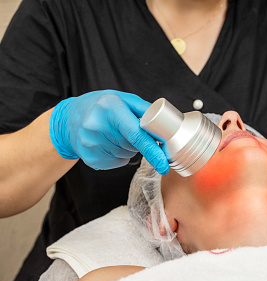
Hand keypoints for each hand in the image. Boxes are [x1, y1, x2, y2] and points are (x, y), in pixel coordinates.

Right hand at [49, 90, 168, 173]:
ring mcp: (91, 144)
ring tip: (112, 134)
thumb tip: (166, 127)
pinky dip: (118, 155)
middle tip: (124, 128)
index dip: (153, 151)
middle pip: (134, 146)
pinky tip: (106, 143)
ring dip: (127, 148)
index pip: (136, 135)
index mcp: (110, 108)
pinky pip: (117, 163)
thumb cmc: (101, 107)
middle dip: (137, 141)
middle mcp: (97, 126)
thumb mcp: (122, 99)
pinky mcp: (90, 159)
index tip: (164, 164)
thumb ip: (144, 110)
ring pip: (127, 155)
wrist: (68, 120)